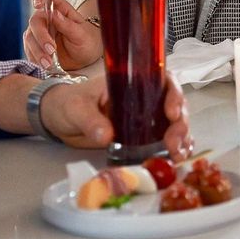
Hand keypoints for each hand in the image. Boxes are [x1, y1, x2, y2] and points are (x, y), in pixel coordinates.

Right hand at [24, 0, 101, 70]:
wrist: (86, 57)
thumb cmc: (87, 41)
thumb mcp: (82, 34)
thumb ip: (68, 24)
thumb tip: (54, 13)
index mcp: (60, 9)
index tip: (38, 4)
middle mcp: (47, 19)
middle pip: (35, 22)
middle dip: (41, 37)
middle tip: (52, 50)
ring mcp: (39, 33)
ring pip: (30, 38)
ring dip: (38, 52)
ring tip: (49, 63)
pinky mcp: (35, 47)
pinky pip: (29, 51)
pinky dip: (35, 59)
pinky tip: (45, 65)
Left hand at [40, 75, 190, 158]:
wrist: (58, 119)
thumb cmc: (68, 103)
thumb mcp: (77, 108)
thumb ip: (90, 120)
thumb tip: (107, 135)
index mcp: (133, 82)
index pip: (164, 80)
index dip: (174, 94)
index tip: (172, 113)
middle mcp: (145, 98)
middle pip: (175, 105)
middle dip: (180, 124)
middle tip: (174, 143)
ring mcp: (145, 118)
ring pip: (174, 124)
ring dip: (181, 139)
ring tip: (178, 155)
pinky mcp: (141, 137)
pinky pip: (164, 140)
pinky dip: (174, 148)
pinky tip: (177, 158)